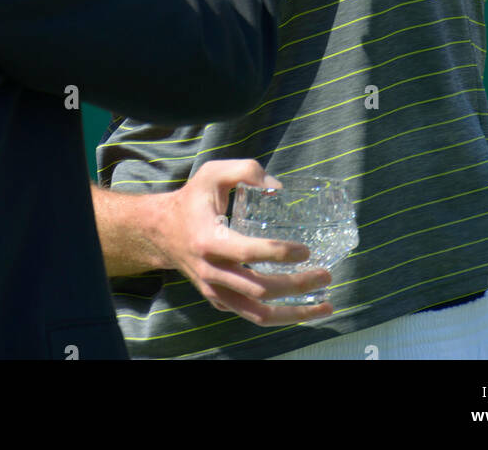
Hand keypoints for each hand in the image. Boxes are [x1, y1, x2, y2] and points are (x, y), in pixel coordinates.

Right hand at [152, 160, 334, 324]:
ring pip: (257, 313)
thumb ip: (246, 170)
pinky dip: (279, 316)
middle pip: (259, 289)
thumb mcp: (213, 173)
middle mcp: (211, 272)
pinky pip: (251, 315)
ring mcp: (214, 291)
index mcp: (208, 240)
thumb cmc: (192, 199)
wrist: (161, 232)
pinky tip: (302, 307)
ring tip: (325, 306)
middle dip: (296, 285)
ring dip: (294, 312)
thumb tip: (279, 187)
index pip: (247, 252)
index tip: (305, 250)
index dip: (278, 253)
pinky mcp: (219, 301)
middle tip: (326, 275)